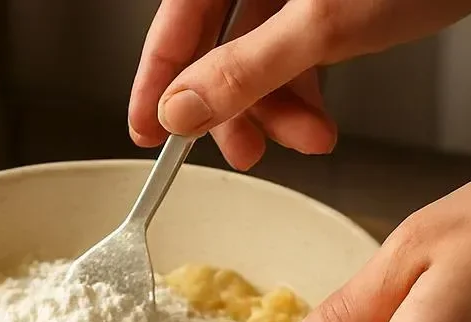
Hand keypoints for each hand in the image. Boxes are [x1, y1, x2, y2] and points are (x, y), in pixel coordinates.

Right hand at [129, 0, 470, 169]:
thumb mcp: (321, 26)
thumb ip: (245, 71)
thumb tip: (182, 111)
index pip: (177, 20)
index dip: (160, 81)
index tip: (149, 134)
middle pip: (218, 42)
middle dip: (236, 108)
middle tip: (246, 153)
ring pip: (260, 54)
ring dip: (279, 109)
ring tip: (311, 141)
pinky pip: (297, 51)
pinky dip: (306, 92)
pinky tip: (321, 122)